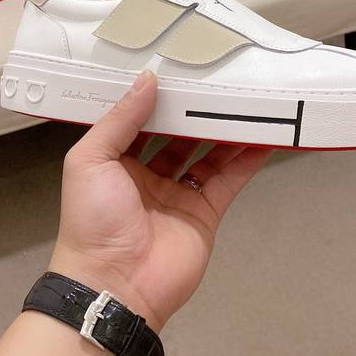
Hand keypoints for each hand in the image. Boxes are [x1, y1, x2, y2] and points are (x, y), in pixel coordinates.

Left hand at [49, 70, 271, 331]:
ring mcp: (179, 194)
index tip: (177, 69)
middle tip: (218, 80)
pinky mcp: (205, 213)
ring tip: (247, 100)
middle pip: (178, 135)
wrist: (115, 286)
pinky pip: (228, 180)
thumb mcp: (91, 160)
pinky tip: (264, 137)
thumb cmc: (93, 220)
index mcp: (116, 161)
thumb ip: (120, 119)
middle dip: (196, 111)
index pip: (141, 121)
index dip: (158, 98)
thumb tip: (148, 79)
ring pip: (208, 154)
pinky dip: (247, 160)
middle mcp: (148, 175)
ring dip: (226, 130)